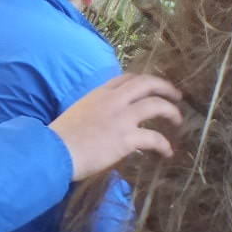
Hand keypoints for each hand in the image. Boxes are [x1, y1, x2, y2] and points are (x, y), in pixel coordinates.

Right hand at [49, 74, 182, 180]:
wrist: (54, 152)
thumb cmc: (60, 138)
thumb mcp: (77, 114)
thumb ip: (94, 113)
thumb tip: (104, 124)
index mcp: (99, 93)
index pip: (126, 78)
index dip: (144, 81)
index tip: (152, 87)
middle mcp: (113, 100)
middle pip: (147, 83)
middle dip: (165, 87)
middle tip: (176, 96)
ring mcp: (121, 117)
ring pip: (156, 105)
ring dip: (171, 112)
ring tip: (178, 120)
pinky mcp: (126, 138)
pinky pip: (154, 138)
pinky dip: (164, 144)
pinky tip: (167, 152)